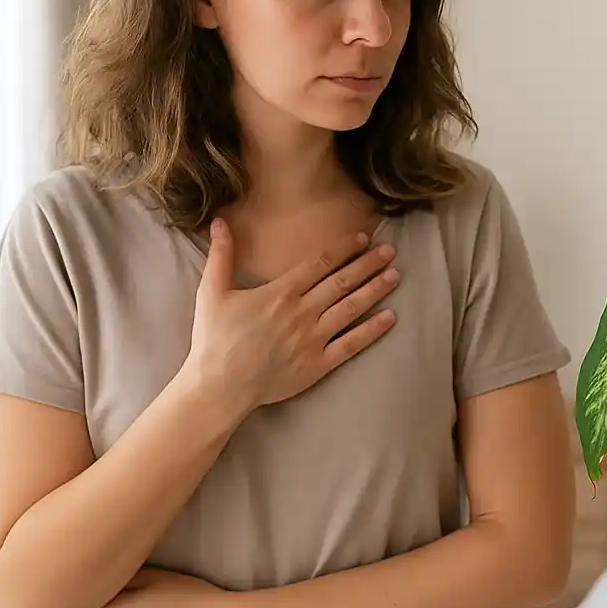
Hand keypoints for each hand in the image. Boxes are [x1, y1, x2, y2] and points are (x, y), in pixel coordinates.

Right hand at [184, 218, 399, 418]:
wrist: (219, 386)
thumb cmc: (215, 339)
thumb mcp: (212, 291)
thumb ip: (221, 255)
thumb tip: (220, 221)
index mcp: (281, 292)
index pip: (320, 263)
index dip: (344, 249)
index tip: (363, 238)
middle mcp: (302, 312)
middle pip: (343, 282)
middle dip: (369, 264)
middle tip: (389, 250)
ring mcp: (313, 339)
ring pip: (352, 308)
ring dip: (375, 290)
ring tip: (395, 275)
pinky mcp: (318, 364)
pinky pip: (351, 344)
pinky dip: (372, 330)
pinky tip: (390, 318)